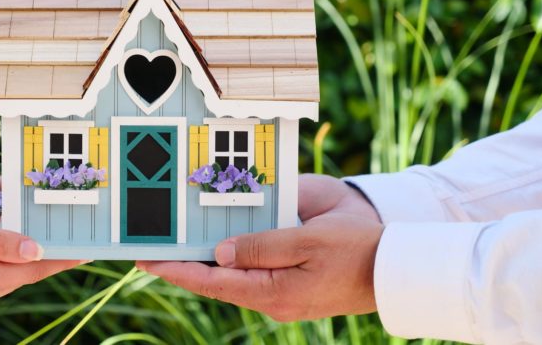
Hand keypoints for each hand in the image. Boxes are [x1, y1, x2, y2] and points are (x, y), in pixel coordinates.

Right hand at [0, 176, 81, 319]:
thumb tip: (36, 250)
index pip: (31, 270)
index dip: (61, 259)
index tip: (89, 249)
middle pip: (19, 276)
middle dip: (44, 257)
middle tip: (71, 237)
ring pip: (1, 280)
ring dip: (19, 261)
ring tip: (43, 240)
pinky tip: (1, 250)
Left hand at [137, 174, 383, 320]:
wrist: (396, 268)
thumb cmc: (356, 248)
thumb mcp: (306, 240)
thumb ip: (260, 247)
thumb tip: (219, 253)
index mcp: (273, 292)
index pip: (211, 281)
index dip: (176, 270)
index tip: (146, 261)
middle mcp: (272, 300)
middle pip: (217, 283)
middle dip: (185, 267)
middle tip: (153, 251)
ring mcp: (283, 298)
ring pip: (233, 281)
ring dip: (207, 266)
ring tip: (179, 248)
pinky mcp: (292, 291)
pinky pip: (253, 278)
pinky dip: (232, 264)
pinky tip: (221, 251)